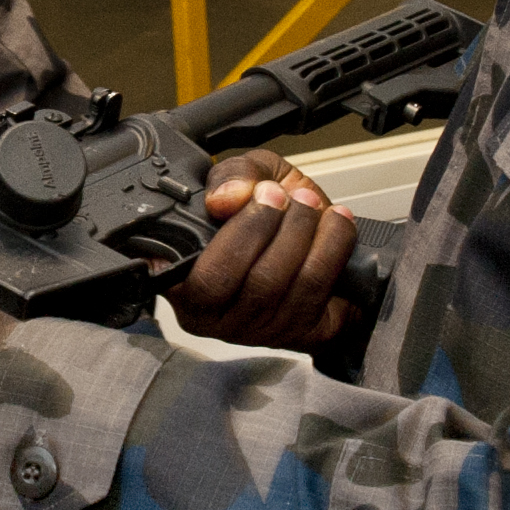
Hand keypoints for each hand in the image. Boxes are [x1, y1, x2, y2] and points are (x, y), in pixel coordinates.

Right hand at [169, 152, 359, 351]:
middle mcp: (212, 315)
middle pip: (225, 277)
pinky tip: (335, 222)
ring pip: (272, 282)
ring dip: (297, 230)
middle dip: (258, 225)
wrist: (321, 246)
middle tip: (278, 194)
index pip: (174, 275)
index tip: (231, 201)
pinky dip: (330, 245)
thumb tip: (225, 198)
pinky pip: (312, 288)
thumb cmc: (275, 220)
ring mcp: (255, 330)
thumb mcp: (248, 180)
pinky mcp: (298, 333)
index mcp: (182, 281)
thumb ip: (232, 176)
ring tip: (308, 202)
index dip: (202, 239)